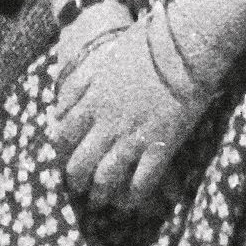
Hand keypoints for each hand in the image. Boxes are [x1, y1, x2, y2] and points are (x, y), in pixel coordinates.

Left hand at [53, 8, 220, 212]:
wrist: (184, 44)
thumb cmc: (147, 43)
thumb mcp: (104, 58)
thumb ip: (82, 83)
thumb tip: (62, 101)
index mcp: (93, 100)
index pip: (63, 136)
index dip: (61, 152)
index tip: (66, 157)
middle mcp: (107, 123)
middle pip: (79, 163)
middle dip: (77, 180)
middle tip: (81, 188)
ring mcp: (133, 136)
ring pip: (106, 178)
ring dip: (101, 194)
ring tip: (102, 201)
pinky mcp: (161, 145)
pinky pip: (142, 182)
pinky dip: (135, 197)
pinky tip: (133, 202)